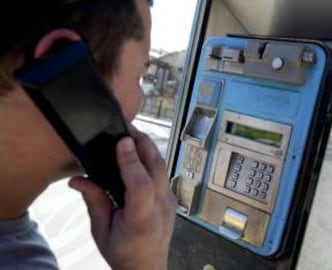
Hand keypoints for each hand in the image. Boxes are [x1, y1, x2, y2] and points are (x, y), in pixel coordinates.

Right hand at [69, 125, 176, 269]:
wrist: (147, 267)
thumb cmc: (124, 253)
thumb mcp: (101, 232)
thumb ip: (94, 202)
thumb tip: (78, 179)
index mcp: (141, 220)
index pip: (141, 185)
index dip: (132, 162)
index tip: (122, 140)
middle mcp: (160, 208)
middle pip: (158, 168)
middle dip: (144, 143)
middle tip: (128, 126)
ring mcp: (169, 203)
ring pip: (163, 168)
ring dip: (149, 148)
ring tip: (133, 134)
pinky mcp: (171, 199)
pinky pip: (163, 173)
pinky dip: (153, 159)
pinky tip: (141, 152)